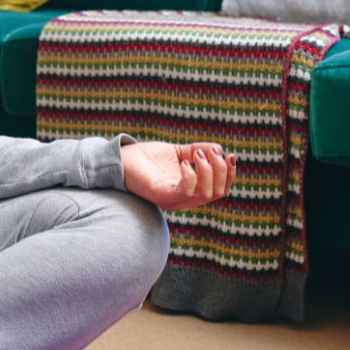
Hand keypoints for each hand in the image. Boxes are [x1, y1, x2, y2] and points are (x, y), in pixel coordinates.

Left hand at [120, 140, 236, 211]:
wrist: (120, 159)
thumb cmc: (146, 158)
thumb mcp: (178, 152)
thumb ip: (198, 151)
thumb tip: (219, 150)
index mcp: (191, 190)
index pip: (220, 190)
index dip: (230, 174)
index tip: (230, 155)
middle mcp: (184, 198)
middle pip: (218, 193)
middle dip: (221, 170)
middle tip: (209, 153)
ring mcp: (173, 199)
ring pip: (206, 194)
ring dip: (208, 171)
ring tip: (195, 155)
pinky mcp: (161, 195)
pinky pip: (185, 192)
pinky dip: (191, 176)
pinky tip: (184, 162)